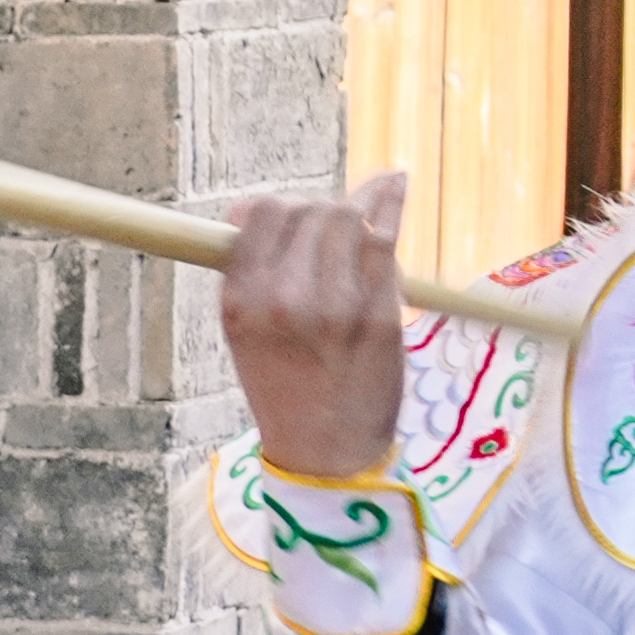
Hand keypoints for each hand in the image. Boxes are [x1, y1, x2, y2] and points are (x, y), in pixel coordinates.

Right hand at [216, 176, 418, 484]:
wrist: (323, 448)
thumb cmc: (286, 382)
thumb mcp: (245, 332)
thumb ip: (254, 272)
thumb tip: (261, 209)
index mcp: (241, 302)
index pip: (263, 216)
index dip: (279, 209)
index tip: (289, 216)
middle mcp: (284, 300)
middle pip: (312, 212)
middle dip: (324, 210)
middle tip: (333, 224)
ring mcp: (336, 306)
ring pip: (350, 219)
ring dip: (360, 206)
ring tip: (371, 201)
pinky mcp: (381, 315)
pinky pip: (385, 242)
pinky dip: (390, 206)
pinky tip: (393, 185)